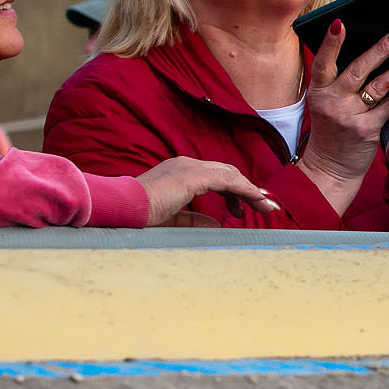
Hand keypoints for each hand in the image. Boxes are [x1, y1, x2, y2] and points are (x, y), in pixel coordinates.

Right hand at [136, 157, 279, 224]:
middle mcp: (186, 164)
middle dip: (248, 190)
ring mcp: (189, 168)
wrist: (122, 210)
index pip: (215, 176)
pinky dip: (245, 191)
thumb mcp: (172, 219)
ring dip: (251, 191)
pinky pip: (228, 182)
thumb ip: (193, 219)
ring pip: (231, 175)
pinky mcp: (192, 177)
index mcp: (180, 172)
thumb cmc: (139, 216)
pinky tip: (257, 201)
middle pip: (227, 173)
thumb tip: (215, 224)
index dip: (235, 191)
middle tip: (263, 207)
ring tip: (266, 207)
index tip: (244, 208)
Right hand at [298, 20, 388, 209]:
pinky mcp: (367, 129)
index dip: (330, 43)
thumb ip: (337, 81)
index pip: (322, 62)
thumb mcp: (324, 103)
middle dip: (381, 49)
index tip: (340, 22)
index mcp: (319, 91)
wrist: (329, 167)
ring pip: (380, 86)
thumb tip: (359, 50)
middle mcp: (332, 102)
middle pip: (358, 69)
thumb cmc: (330, 130)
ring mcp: (350, 116)